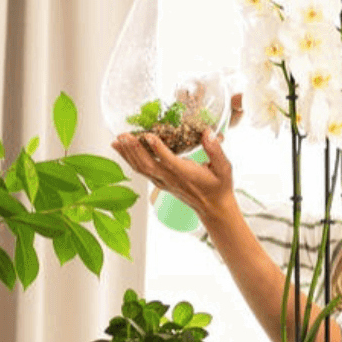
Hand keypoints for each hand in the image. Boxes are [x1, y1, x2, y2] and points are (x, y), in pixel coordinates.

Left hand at [111, 129, 236, 224]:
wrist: (213, 208)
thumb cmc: (219, 186)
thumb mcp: (224, 168)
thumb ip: (216, 150)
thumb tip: (207, 133)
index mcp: (187, 174)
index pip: (169, 161)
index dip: (158, 149)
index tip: (148, 136)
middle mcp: (171, 179)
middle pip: (148, 165)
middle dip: (134, 150)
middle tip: (124, 135)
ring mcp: (163, 182)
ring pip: (141, 169)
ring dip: (128, 154)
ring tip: (117, 140)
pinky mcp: (160, 182)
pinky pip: (142, 171)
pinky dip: (129, 160)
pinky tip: (122, 149)